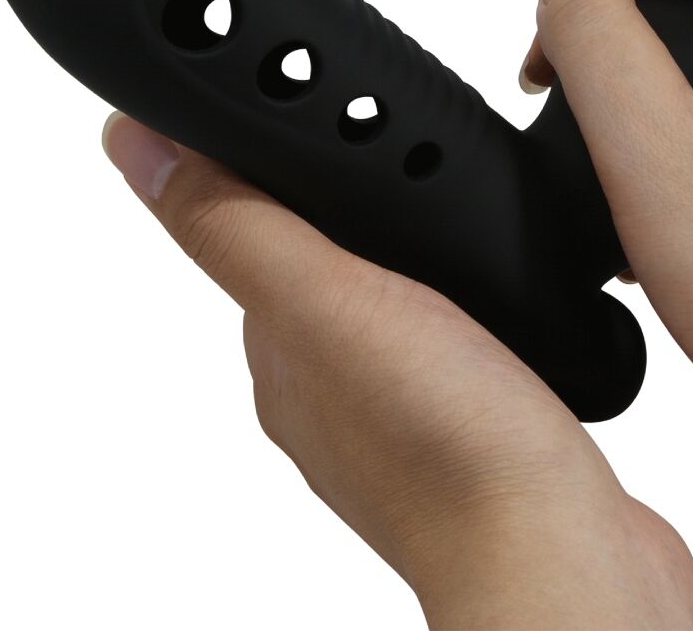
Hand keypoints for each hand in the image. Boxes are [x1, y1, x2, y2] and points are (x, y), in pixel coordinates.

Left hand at [102, 114, 692, 628]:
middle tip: (399, 170)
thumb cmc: (450, 448)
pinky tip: (486, 305)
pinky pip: (444, 344)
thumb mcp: (328, 303)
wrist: (561, 557)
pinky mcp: (463, 425)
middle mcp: (330, 387)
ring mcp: (399, 411)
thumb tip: (131, 147)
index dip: (277, 182)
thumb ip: (235, 225)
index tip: (312, 135)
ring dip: (412, 266)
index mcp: (283, 353)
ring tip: (448, 230)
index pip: (254, 241)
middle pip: (326, 269)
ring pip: (389, 306)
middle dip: (357, 220)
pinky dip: (456, 311)